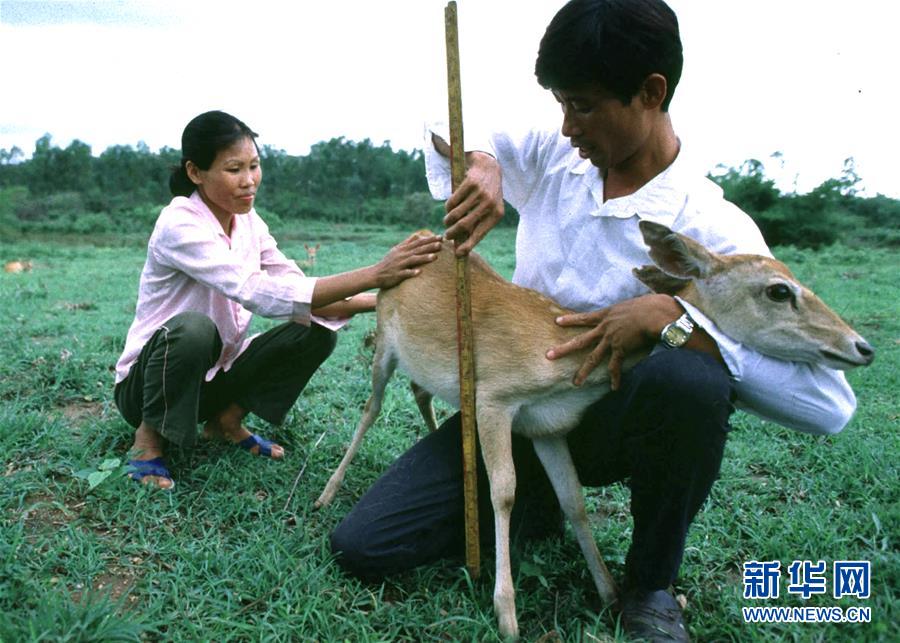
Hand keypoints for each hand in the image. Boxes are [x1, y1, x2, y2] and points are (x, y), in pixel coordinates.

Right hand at [371, 233, 442, 288]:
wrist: (375, 274)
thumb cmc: (388, 263)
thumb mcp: (397, 250)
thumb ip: (407, 243)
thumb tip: (417, 235)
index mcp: (403, 249)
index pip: (418, 243)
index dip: (429, 240)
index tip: (440, 237)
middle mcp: (402, 255)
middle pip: (418, 250)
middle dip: (429, 247)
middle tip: (441, 244)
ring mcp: (399, 265)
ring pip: (413, 260)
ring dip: (424, 258)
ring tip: (435, 257)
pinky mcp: (396, 274)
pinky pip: (404, 273)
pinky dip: (411, 272)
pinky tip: (419, 272)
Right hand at [443, 152, 503, 255]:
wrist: (489, 168)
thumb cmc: (487, 195)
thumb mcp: (489, 210)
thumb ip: (478, 225)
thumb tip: (462, 246)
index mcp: (496, 214)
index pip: (480, 233)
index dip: (468, 245)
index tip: (458, 254)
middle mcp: (490, 204)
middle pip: (465, 225)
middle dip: (453, 233)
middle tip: (447, 236)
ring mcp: (480, 193)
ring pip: (456, 213)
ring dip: (448, 220)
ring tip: (446, 221)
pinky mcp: (470, 183)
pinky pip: (453, 201)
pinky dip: (448, 207)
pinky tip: (449, 208)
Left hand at [546, 294, 678, 389]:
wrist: (654, 313)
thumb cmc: (650, 304)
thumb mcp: (633, 304)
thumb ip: (628, 311)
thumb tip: (635, 311)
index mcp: (607, 314)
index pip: (585, 318)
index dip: (571, 320)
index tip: (557, 322)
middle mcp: (605, 328)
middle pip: (580, 340)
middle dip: (563, 349)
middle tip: (548, 355)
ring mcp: (611, 340)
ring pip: (593, 358)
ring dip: (584, 371)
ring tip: (576, 383)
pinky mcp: (621, 350)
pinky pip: (616, 367)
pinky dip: (616, 378)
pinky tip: (614, 388)